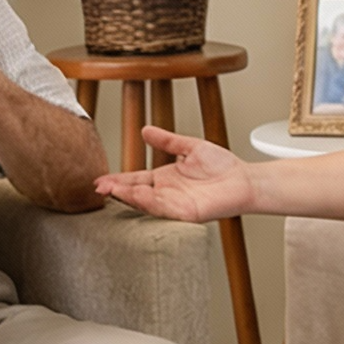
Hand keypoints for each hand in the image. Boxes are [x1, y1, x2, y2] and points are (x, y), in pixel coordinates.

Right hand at [96, 126, 255, 220]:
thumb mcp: (190, 147)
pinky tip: (138, 195)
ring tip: (112, 190)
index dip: (117, 180)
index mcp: (165, 179)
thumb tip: (145, 130)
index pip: (135, 180)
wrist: (245, 179)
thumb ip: (167, 141)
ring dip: (129, 197)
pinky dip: (151, 202)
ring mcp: (176, 205)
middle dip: (116, 191)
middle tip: (98, 189)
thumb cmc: (223, 166)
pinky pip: (165, 209)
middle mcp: (167, 193)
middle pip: (136, 193)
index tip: (99, 180)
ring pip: (147, 202)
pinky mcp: (188, 214)